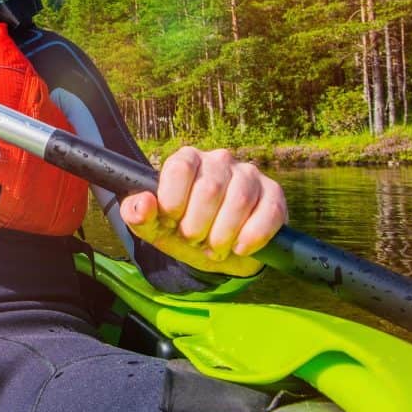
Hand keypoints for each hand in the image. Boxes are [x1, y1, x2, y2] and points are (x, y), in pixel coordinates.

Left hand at [119, 147, 285, 277]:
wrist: (216, 252)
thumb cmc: (180, 231)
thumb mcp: (153, 227)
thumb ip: (137, 214)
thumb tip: (144, 202)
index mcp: (187, 160)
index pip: (179, 168)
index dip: (174, 201)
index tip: (171, 222)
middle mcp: (219, 160)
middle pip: (209, 188)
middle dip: (197, 226)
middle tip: (194, 239)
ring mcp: (249, 175)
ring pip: (239, 201)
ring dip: (223, 235)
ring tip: (214, 247)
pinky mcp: (274, 194)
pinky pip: (269, 212)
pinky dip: (252, 237)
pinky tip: (239, 248)